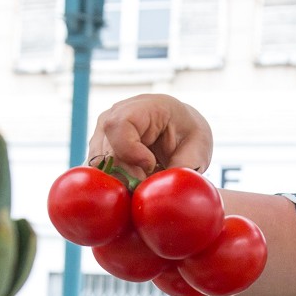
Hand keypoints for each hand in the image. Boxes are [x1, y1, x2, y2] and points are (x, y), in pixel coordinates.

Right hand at [88, 94, 213, 179]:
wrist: (180, 132)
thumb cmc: (190, 136)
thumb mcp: (197, 149)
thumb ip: (180, 167)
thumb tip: (158, 189)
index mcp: (143, 106)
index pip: (119, 125)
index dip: (131, 151)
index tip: (152, 166)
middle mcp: (115, 115)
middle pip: (106, 151)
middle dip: (127, 176)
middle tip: (148, 186)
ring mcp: (103, 132)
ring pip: (99, 166)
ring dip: (120, 182)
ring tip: (143, 184)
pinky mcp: (98, 150)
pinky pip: (98, 173)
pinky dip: (115, 184)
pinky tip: (133, 184)